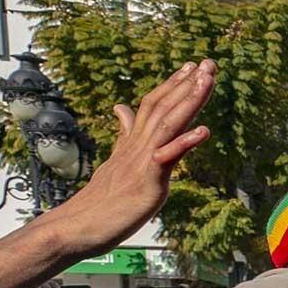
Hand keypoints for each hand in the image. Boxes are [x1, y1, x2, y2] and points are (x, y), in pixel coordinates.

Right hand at [49, 61, 215, 255]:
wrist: (79, 225)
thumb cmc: (101, 201)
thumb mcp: (117, 163)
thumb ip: (124, 135)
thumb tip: (121, 109)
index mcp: (134, 143)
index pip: (154, 106)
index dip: (173, 86)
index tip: (192, 68)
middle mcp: (138, 146)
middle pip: (163, 107)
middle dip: (188, 84)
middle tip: (208, 62)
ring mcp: (142, 161)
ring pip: (167, 123)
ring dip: (189, 100)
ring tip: (207, 80)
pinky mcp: (146, 180)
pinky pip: (167, 157)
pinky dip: (186, 142)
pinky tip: (204, 130)